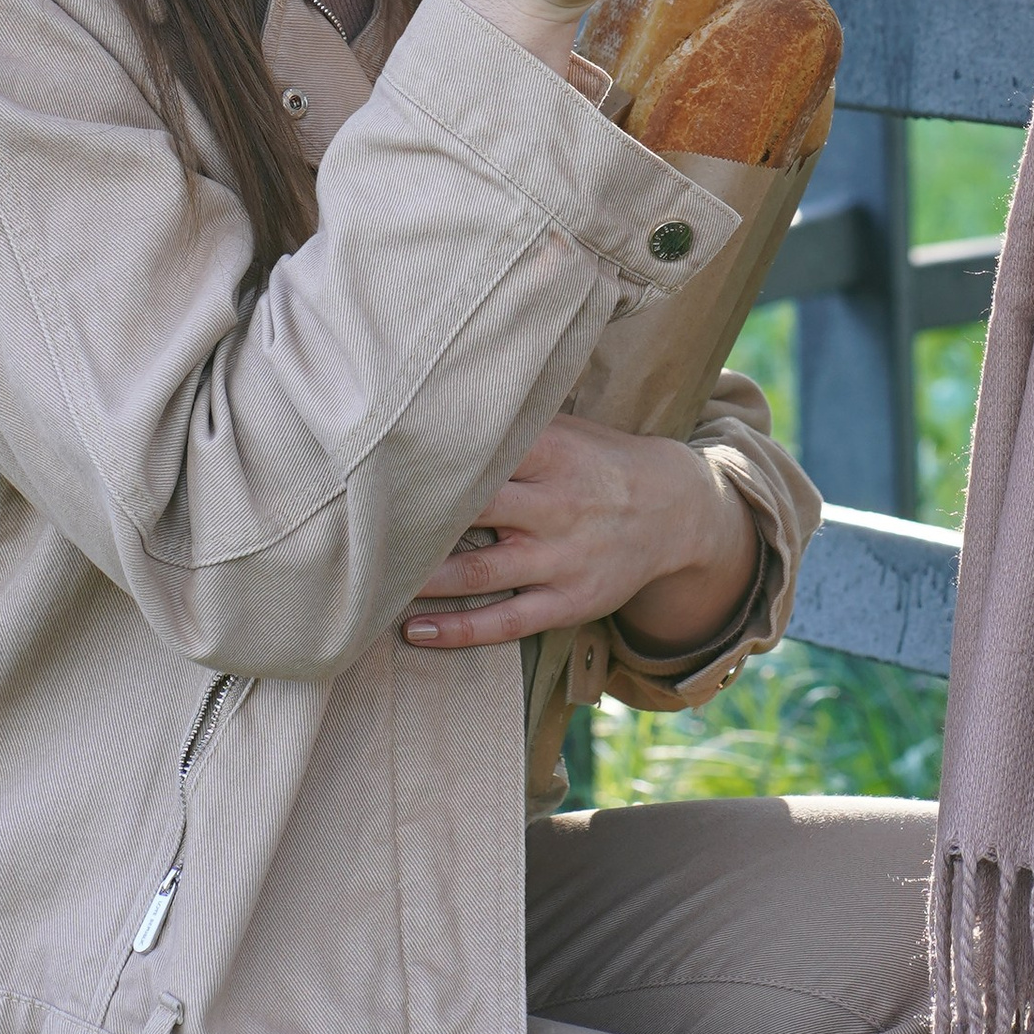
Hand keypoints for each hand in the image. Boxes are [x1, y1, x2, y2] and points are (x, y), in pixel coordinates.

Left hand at [401, 419, 759, 656]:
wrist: (676, 512)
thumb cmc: (599, 462)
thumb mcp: (567, 430)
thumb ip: (511, 424)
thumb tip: (435, 403)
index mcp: (553, 452)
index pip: (481, 452)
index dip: (428, 460)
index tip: (375, 465)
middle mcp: (557, 504)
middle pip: (473, 510)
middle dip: (416, 520)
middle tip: (357, 527)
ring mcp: (562, 557)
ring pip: (480, 572)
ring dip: (423, 579)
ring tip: (369, 585)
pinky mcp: (568, 600)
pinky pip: (507, 622)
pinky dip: (458, 630)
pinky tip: (415, 630)